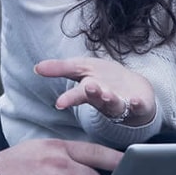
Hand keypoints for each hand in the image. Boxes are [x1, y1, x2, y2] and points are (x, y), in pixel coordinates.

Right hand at [35, 57, 156, 125]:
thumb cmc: (104, 79)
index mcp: (89, 92)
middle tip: (89, 87)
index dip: (69, 99)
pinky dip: (137, 104)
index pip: (77, 95)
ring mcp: (121, 103)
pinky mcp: (139, 105)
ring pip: (114, 103)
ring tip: (108, 93)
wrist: (134, 89)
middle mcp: (103, 99)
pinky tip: (136, 101)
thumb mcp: (81, 68)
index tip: (59, 103)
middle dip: (93, 93)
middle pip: (96, 98)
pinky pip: (138, 107)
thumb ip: (60, 68)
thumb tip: (36, 67)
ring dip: (111, 99)